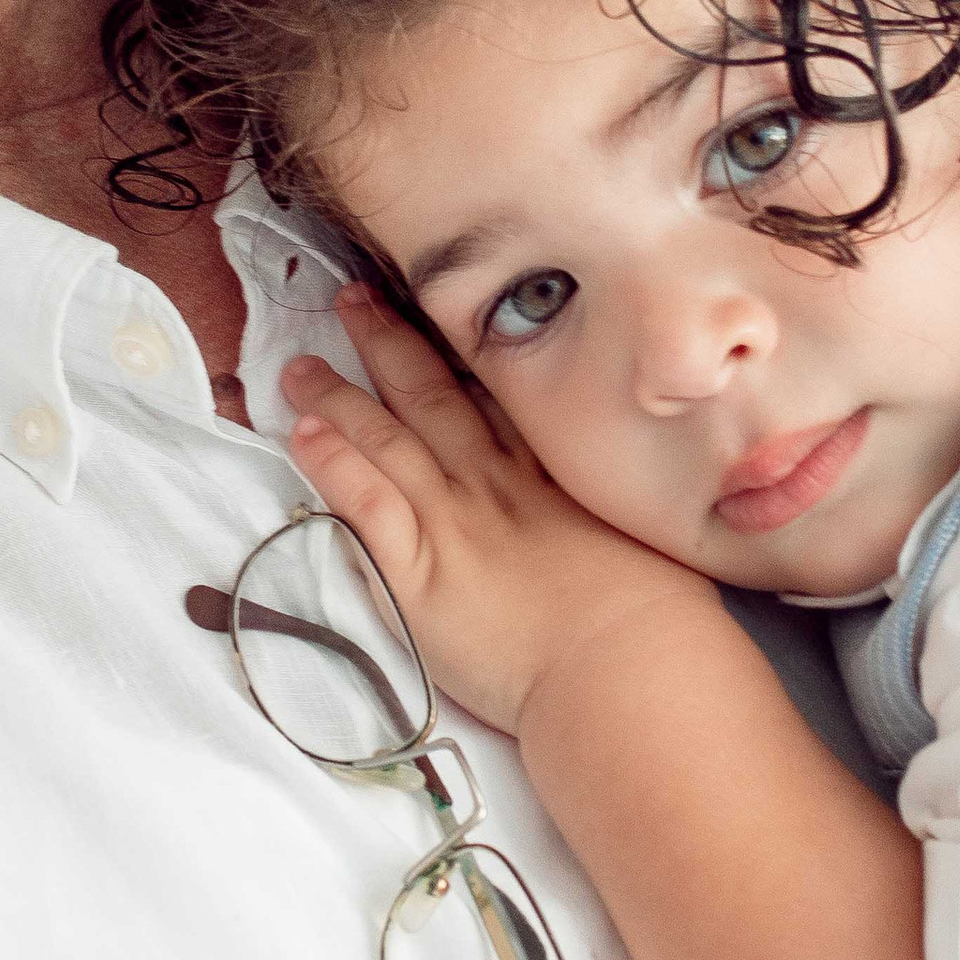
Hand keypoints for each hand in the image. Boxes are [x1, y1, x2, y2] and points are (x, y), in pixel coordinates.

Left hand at [278, 288, 710, 733]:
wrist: (630, 660)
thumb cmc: (659, 617)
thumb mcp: (648, 538)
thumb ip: (620, 510)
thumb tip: (626, 499)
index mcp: (550, 474)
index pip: (493, 395)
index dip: (457, 351)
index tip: (432, 311)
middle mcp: (496, 484)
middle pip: (432, 396)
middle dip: (389, 344)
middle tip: (354, 299)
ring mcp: (455, 523)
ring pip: (387, 440)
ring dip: (340, 398)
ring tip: (300, 367)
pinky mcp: (420, 575)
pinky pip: (366, 504)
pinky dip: (333, 464)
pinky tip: (303, 432)